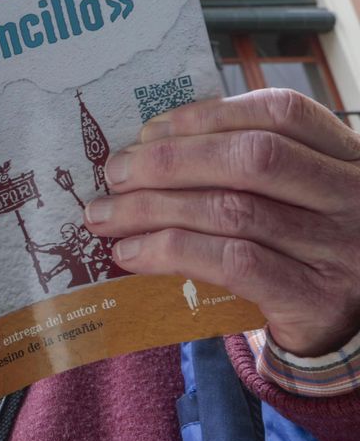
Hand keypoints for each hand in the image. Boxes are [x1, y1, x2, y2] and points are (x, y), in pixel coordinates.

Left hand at [83, 89, 359, 355]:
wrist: (350, 328)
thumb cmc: (305, 249)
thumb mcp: (298, 197)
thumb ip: (247, 168)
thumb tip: (148, 148)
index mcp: (348, 156)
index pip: (281, 113)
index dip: (208, 115)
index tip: (150, 131)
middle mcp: (352, 195)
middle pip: (253, 158)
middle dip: (170, 161)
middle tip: (116, 173)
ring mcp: (340, 247)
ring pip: (233, 211)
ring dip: (153, 209)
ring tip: (106, 215)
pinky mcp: (315, 298)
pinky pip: (233, 263)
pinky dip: (172, 252)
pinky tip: (132, 254)